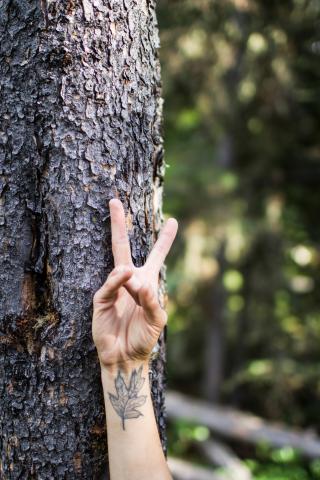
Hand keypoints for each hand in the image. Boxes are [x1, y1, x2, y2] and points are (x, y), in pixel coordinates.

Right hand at [92, 199, 177, 370]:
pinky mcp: (101, 298)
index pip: (156, 256)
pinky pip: (109, 285)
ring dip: (131, 277)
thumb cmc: (144, 337)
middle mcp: (129, 280)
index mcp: (146, 282)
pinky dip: (118, 282)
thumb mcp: (157, 318)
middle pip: (122, 247)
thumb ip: (151, 298)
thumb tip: (135, 279)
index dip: (164, 239)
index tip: (174, 220)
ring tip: (139, 290)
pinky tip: (126, 280)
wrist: (126, 357)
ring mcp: (113, 287)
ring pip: (119, 266)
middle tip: (115, 201)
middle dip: (118, 224)